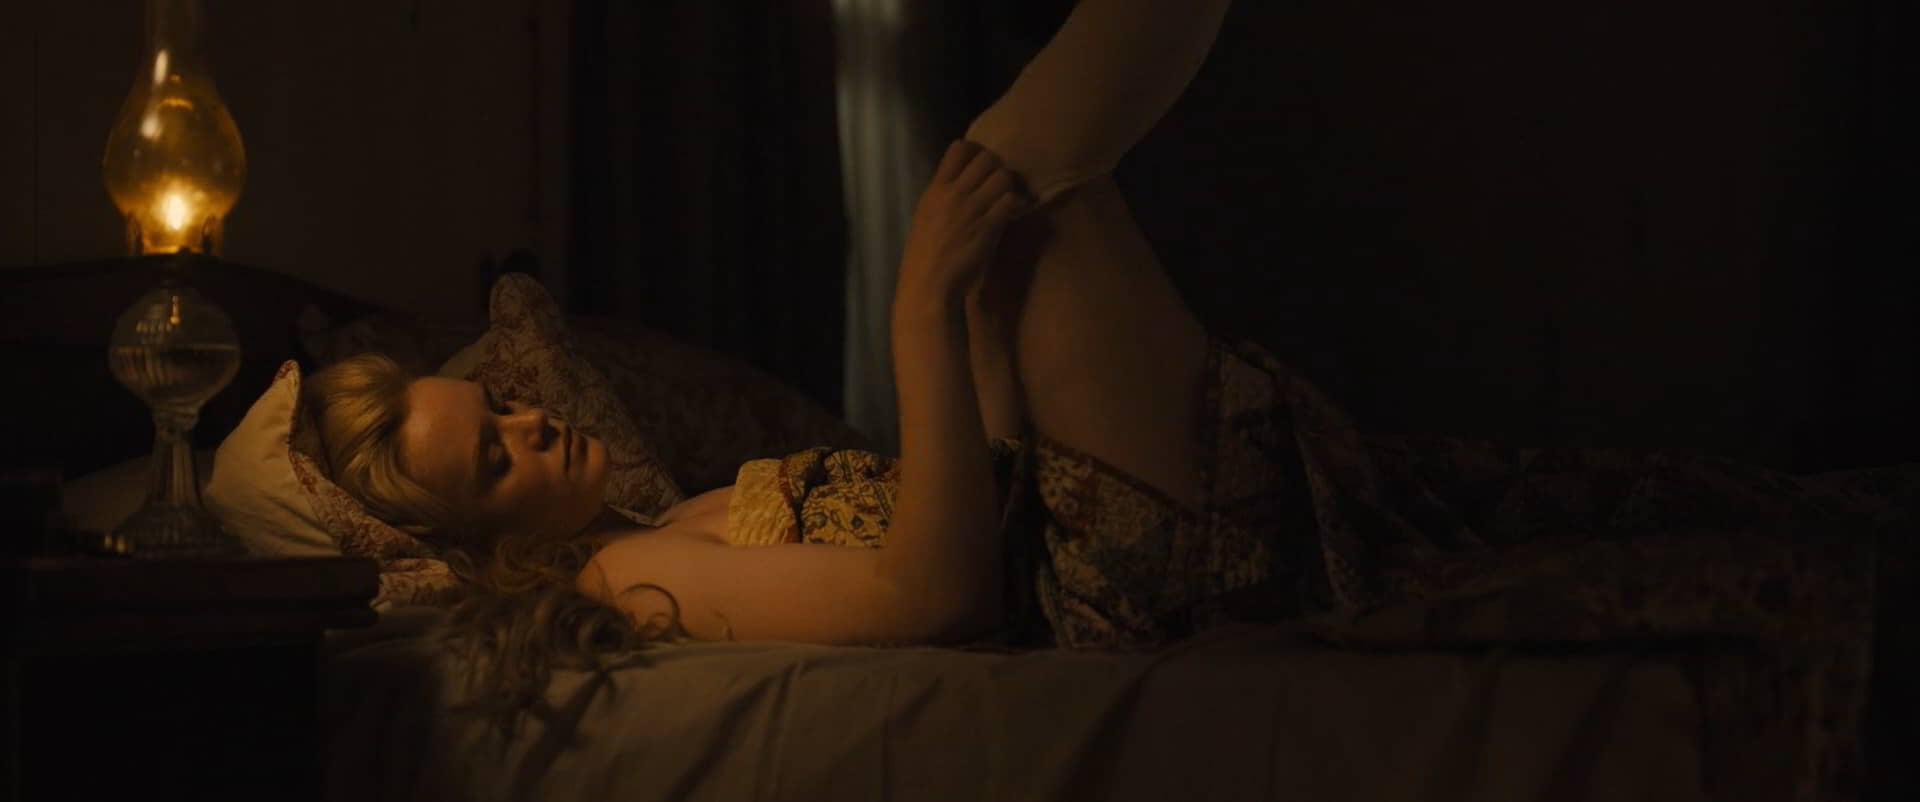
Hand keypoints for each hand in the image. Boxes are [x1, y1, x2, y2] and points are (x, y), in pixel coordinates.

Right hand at [897, 140, 1030, 306]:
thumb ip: (942, 196)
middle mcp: (954, 193)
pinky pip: (1011, 200)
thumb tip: (961, 182)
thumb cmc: (925, 256)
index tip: (980, 164)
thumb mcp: (925, 216)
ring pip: (1003, 176)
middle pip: (987, 158)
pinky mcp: (990, 225)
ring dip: (1008, 186)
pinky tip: (1010, 214)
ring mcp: (973, 208)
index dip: (975, 151)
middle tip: (997, 184)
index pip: (959, 148)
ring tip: (1005, 199)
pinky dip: (1015, 205)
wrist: (929, 285)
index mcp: (935, 189)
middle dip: (996, 168)